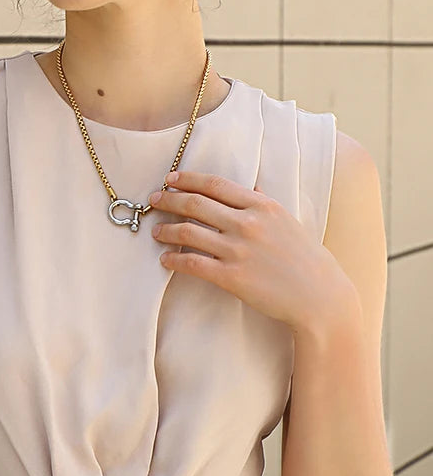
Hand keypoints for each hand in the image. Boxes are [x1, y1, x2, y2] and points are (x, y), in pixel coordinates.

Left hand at [148, 170, 352, 334]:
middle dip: (169, 200)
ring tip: (156, 231)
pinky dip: (174, 260)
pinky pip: (192, 263)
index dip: (188, 179)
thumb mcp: (289, 221)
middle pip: (195, 204)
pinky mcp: (231, 277)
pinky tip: (165, 259)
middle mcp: (247, 223)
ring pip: (188, 232)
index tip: (170, 179)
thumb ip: (265, 203)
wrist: (320, 297)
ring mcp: (238, 250)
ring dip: (166, 230)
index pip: (215, 184)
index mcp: (262, 206)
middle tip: (154, 200)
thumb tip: (249, 187)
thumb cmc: (307, 260)